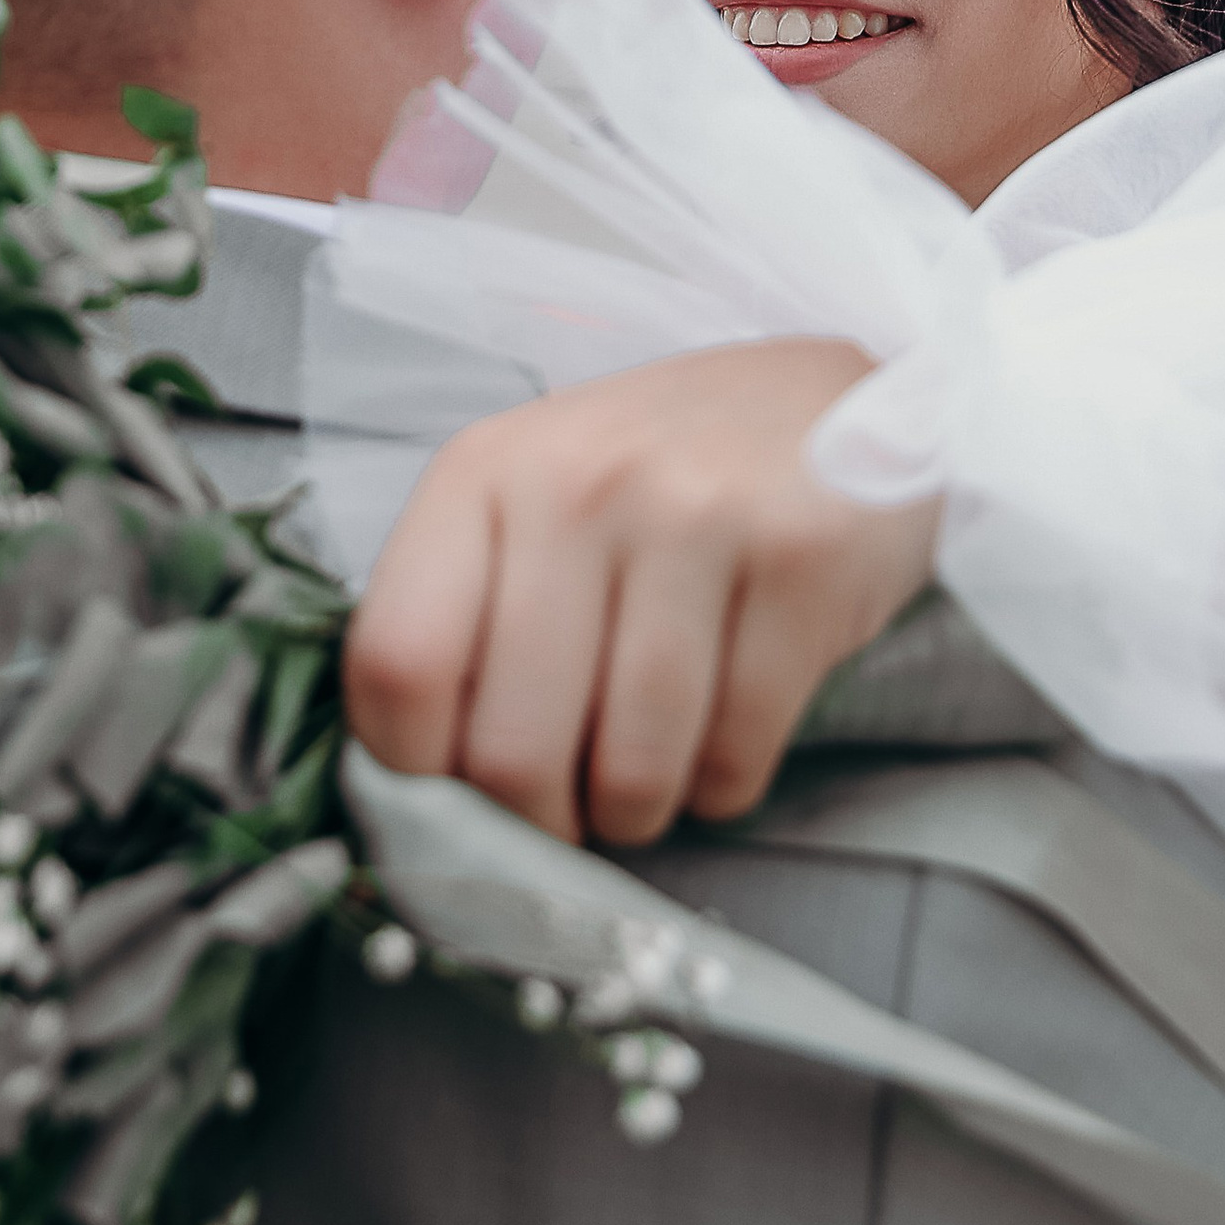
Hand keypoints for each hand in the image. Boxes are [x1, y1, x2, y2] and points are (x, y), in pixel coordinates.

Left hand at [342, 339, 937, 849]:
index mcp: (482, 473)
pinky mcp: (803, 565)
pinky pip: (736, 754)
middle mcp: (578, 484)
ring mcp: (696, 519)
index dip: (414, 765)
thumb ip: (463, 616)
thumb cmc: (657, 475)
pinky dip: (721, 785)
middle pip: (510, 748)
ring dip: (635, 811)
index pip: (395, 661)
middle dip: (538, 822)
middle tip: (565, 809)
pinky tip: (719, 740)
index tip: (454, 789)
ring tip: (643, 779)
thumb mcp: (528, 502)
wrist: (829, 402)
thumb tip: (427, 786)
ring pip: (631, 769)